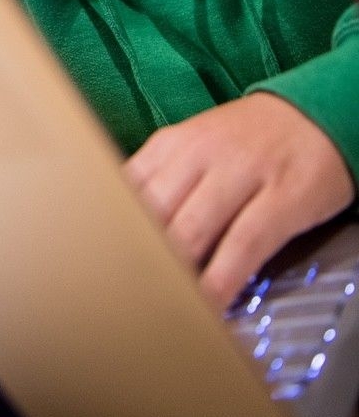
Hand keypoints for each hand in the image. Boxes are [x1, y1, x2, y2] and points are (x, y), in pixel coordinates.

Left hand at [124, 92, 355, 309]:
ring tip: (165, 304)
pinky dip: (223, 279)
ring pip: (192, 229)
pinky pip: (243, 245)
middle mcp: (201, 153)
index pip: (125, 188)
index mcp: (172, 143)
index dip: (111, 229)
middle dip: (138, 254)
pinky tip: (212, 302)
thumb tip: (121, 225)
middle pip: (153, 211)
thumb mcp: (194, 145)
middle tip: (128, 291)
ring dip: (176, 272)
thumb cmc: (247, 140)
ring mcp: (242, 172)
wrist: (316, 112)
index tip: (101, 260)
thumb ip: (160, 180)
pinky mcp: (282, 197)